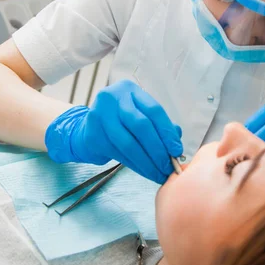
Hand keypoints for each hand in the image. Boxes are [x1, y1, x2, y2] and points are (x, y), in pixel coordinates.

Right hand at [45, 80, 182, 183]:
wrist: (87, 129)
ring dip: (146, 162)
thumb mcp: (140, 116)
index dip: (167, 132)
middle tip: (168, 166)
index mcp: (130, 90)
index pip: (154, 110)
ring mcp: (99, 115)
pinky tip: (144, 172)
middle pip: (141, 125)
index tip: (177, 151)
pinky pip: (118, 153)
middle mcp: (113, 98)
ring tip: (158, 174)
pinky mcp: (93, 134)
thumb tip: (177, 144)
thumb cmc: (121, 122)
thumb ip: (159, 126)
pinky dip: (134, 165)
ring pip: (128, 143)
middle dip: (157, 149)